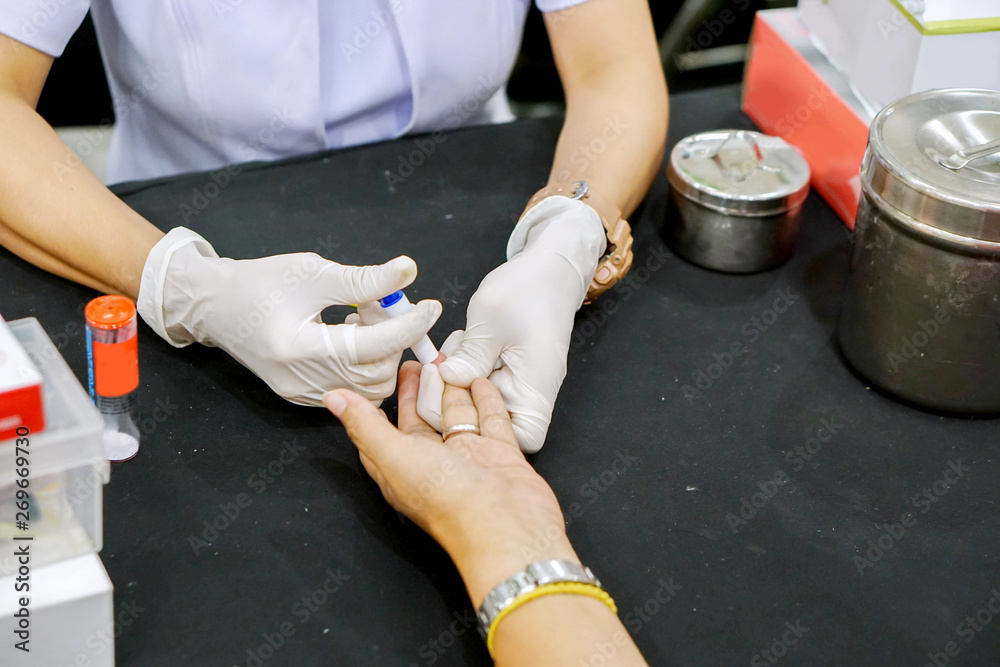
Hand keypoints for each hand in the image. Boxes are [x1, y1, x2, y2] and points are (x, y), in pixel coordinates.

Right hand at [137, 227, 440, 404]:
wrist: (215, 305)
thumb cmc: (261, 282)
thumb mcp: (313, 272)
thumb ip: (364, 279)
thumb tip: (408, 273)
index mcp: (301, 349)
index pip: (374, 346)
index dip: (409, 325)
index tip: (432, 306)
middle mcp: (301, 381)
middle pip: (377, 376)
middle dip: (393, 341)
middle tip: (381, 307)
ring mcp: (301, 394)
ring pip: (368, 390)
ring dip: (381, 356)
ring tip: (363, 321)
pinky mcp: (302, 396)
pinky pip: (351, 390)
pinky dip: (364, 366)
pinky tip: (351, 337)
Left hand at [323, 361, 577, 605]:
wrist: (507, 524)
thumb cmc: (449, 501)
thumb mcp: (394, 456)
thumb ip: (365, 426)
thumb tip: (334, 401)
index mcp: (402, 469)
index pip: (384, 433)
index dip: (379, 407)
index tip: (380, 378)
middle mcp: (435, 465)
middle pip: (422, 420)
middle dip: (418, 391)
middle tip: (416, 362)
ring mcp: (469, 459)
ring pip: (457, 416)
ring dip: (451, 389)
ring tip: (446, 361)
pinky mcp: (499, 455)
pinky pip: (490, 420)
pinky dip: (485, 400)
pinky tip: (480, 380)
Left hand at [429, 197, 605, 451]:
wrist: (547, 269)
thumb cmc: (529, 289)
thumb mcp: (493, 318)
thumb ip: (471, 355)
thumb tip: (447, 381)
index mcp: (535, 386)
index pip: (525, 439)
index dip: (491, 431)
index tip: (461, 395)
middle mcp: (527, 393)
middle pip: (491, 425)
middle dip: (455, 401)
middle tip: (437, 366)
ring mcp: (514, 385)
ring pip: (477, 405)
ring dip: (452, 384)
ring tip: (446, 351)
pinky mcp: (501, 374)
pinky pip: (474, 385)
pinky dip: (458, 371)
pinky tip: (452, 348)